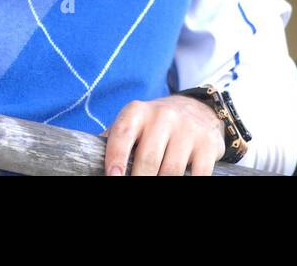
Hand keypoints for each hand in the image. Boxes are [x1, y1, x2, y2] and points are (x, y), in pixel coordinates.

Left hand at [100, 95, 225, 175]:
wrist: (198, 109)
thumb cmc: (154, 125)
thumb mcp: (133, 123)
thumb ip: (114, 139)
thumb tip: (88, 163)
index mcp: (137, 112)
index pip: (122, 135)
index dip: (116, 158)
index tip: (113, 177)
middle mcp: (162, 116)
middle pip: (148, 159)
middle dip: (139, 181)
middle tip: (136, 188)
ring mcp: (187, 129)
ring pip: (171, 172)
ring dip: (162, 184)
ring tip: (154, 186)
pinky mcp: (207, 144)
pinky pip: (198, 174)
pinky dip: (188, 183)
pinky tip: (181, 182)